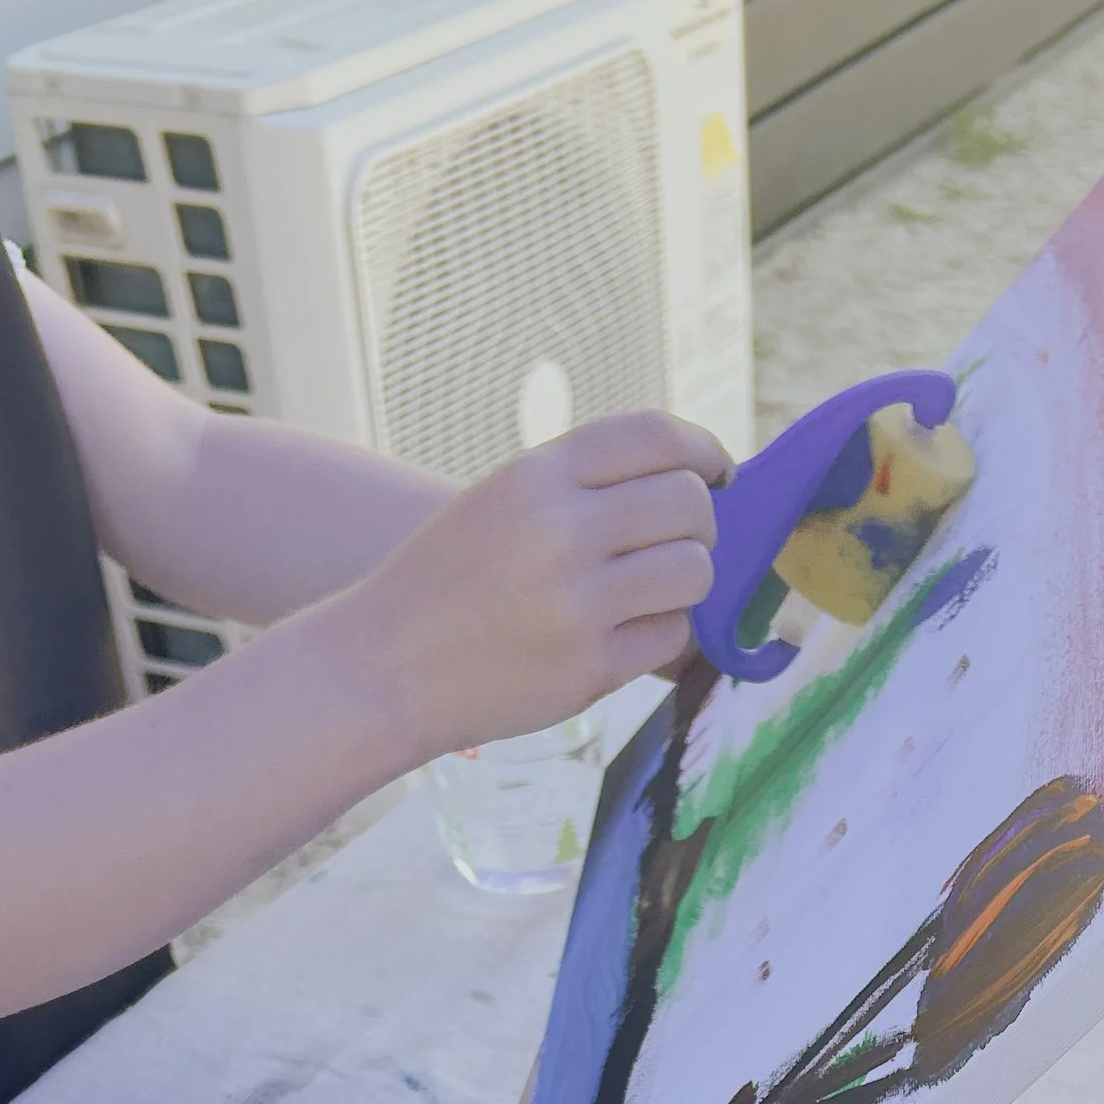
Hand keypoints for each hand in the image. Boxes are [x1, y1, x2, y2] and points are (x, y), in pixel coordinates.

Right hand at [353, 410, 731, 754]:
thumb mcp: (503, 501)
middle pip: (689, 505)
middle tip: (681, 543)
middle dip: (701, 524)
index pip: (656, 437)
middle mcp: (562, 530)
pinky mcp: (590, 666)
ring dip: (686, 582)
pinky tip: (619, 636)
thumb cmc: (451, 582)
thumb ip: (585, 486)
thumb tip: (694, 481)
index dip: (704, 451)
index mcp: (539, 475)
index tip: (718, 472)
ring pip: (692, 571)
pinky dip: (658, 635)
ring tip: (648, 593)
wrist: (384, 666)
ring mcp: (578, 601)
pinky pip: (670, 636)